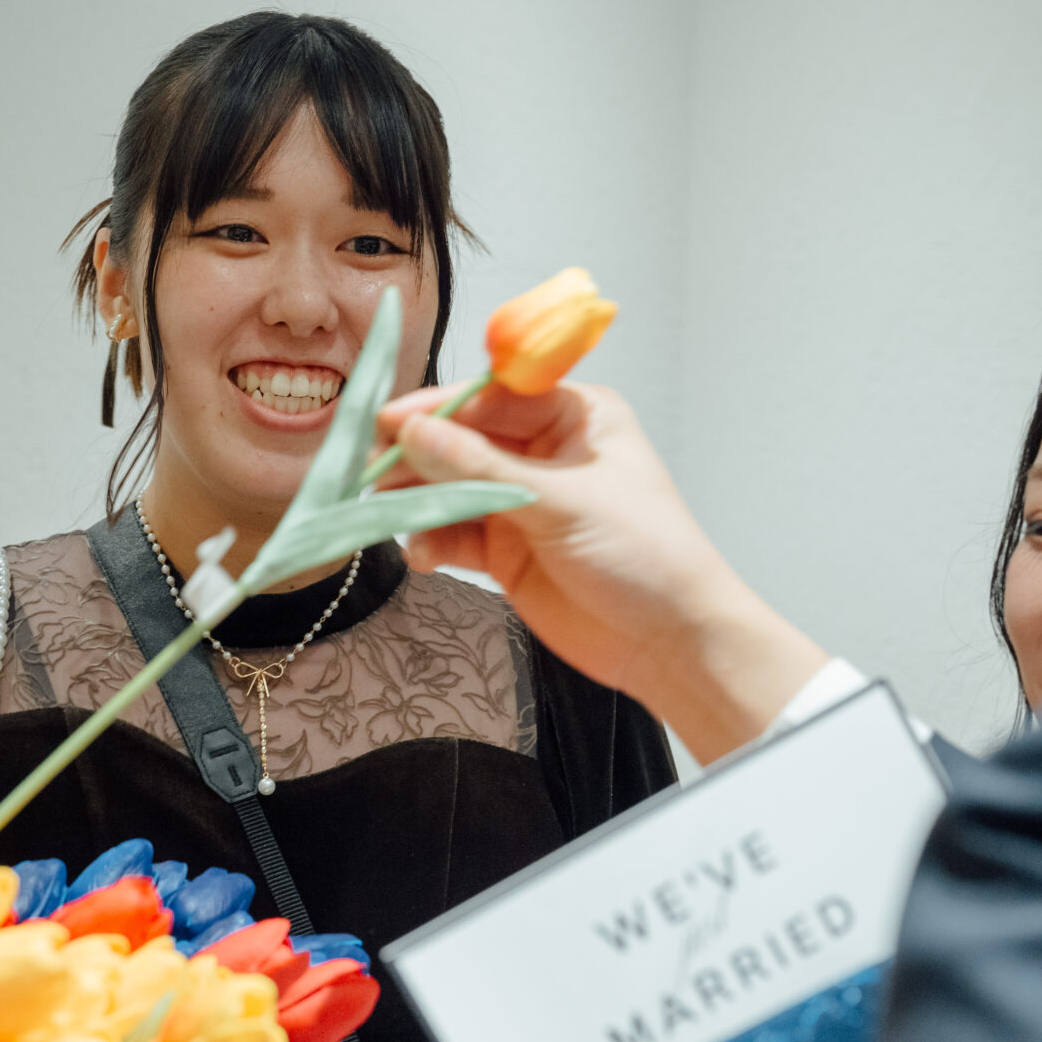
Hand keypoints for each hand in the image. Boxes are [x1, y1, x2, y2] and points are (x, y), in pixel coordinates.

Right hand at [377, 383, 827, 762]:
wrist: (670, 644)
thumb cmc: (647, 556)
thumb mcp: (562, 503)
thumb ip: (481, 470)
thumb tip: (412, 432)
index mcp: (574, 416)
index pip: (490, 397)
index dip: (437, 408)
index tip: (388, 422)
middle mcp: (544, 451)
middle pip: (461, 440)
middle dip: (417, 458)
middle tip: (370, 474)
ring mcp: (522, 502)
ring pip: (449, 488)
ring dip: (418, 502)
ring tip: (387, 517)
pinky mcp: (506, 551)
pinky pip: (453, 533)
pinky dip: (431, 540)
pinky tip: (423, 554)